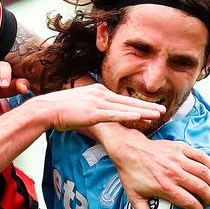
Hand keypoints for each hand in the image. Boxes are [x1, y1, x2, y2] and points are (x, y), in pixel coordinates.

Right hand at [27, 84, 165, 131]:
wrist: (46, 109)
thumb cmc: (60, 109)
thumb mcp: (79, 104)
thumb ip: (91, 107)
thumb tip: (98, 115)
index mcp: (97, 91)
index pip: (121, 99)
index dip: (137, 104)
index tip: (150, 108)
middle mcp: (100, 94)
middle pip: (128, 101)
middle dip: (147, 106)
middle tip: (163, 109)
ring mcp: (97, 102)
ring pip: (125, 107)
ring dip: (143, 111)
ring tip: (158, 114)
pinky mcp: (93, 112)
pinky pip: (114, 114)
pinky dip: (128, 115)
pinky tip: (139, 117)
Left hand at [90, 124, 209, 208]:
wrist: (128, 149)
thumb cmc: (131, 174)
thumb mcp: (134, 196)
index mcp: (165, 187)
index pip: (190, 202)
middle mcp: (174, 173)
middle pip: (201, 188)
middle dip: (209, 198)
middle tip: (209, 202)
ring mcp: (178, 159)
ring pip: (204, 172)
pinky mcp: (179, 147)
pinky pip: (200, 156)